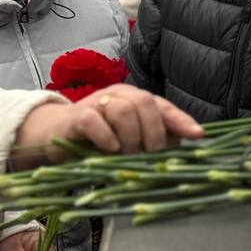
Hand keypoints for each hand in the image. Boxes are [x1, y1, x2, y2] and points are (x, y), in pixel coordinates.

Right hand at [10, 84, 203, 167]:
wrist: (53, 136)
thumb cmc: (96, 141)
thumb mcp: (127, 142)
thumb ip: (151, 140)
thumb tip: (183, 148)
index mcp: (134, 99)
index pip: (162, 105)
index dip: (181, 120)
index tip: (197, 136)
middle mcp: (118, 95)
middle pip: (145, 102)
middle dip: (153, 132)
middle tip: (150, 155)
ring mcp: (96, 103)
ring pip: (122, 109)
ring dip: (130, 137)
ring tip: (126, 155)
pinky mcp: (75, 117)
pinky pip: (95, 121)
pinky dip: (106, 137)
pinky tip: (110, 149)